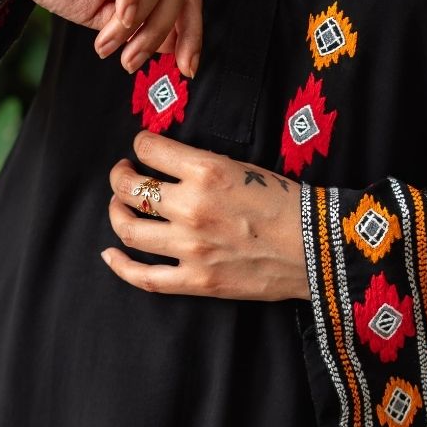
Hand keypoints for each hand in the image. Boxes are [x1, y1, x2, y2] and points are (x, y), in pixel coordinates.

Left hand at [103, 131, 309, 300]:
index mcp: (206, 171)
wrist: (317, 248)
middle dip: (120, 176)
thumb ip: (201, 165)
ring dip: (116, 213)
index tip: (142, 149)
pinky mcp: (196, 280)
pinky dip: (120, 266)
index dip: (140, 145)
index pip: (148, 149)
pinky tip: (109, 254)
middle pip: (129, 189)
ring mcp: (190, 247)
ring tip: (120, 206)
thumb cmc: (286, 202)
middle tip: (124, 174)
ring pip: (128, 229)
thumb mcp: (242, 166)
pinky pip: (145, 277)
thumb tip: (167, 164)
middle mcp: (191, 207)